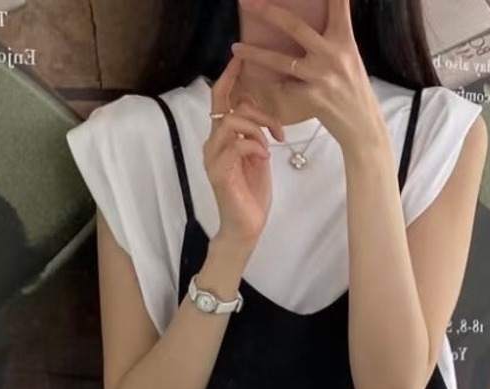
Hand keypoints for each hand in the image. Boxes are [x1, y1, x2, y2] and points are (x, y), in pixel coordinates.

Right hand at [203, 54, 286, 248]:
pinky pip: (236, 143)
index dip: (229, 77)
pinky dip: (254, 145)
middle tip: (277, 129)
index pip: (220, 99)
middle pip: (225, 104)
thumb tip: (253, 104)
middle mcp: (212, 143)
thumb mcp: (258, 155)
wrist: (246, 228)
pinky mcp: (218, 171)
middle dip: (256, 108)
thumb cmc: (252, 194)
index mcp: (221, 138)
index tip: (241, 60)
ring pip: (231, 121)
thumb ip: (254, 130)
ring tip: (270, 145)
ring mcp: (213, 157)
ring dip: (257, 128)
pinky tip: (264, 156)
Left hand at [231, 0, 386, 155]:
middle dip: (268, 12)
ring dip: (255, 54)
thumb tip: (310, 20)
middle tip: (247, 2)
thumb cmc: (353, 88)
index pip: (338, 5)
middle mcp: (332, 54)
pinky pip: (284, 88)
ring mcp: (321, 77)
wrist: (362, 125)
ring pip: (281, 61)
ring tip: (236, 48)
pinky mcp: (313, 99)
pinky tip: (252, 82)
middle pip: (295, 27)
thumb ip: (331, 37)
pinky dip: (269, 85)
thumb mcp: (349, 56)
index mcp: (343, 39)